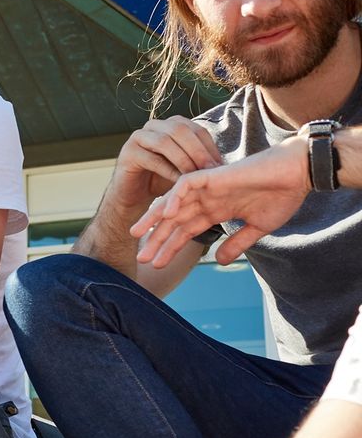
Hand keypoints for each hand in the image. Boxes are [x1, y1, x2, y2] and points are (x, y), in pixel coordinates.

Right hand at [107, 117, 221, 215]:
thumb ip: (201, 160)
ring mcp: (138, 137)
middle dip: (197, 150)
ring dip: (183, 159)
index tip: (220, 166)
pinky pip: (151, 158)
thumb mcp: (186, 167)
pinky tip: (178, 183)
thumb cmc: (163, 180)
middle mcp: (154, 125)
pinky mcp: (127, 153)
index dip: (209, 146)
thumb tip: (228, 164)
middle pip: (179, 130)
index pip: (195, 128)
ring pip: (164, 141)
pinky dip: (167, 170)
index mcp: (171, 124)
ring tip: (194, 177)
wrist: (135, 196)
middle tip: (209, 169)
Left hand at [131, 136, 309, 266]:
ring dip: (155, 218)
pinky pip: (187, 184)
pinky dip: (175, 197)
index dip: (170, 247)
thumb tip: (220, 262)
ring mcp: (208, 186)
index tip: (156, 264)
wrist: (299, 173)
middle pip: (174, 221)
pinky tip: (166, 214)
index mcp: (216, 210)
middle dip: (156, 239)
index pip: (186, 231)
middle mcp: (207, 199)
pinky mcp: (213, 174)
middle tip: (140, 258)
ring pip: (173, 202)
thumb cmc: (282, 196)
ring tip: (137, 234)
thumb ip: (236, 243)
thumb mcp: (256, 227)